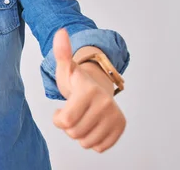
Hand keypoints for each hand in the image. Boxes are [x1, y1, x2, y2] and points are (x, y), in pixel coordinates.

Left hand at [52, 28, 125, 152]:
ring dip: (80, 134)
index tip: (60, 110)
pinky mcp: (120, 127)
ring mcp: (115, 116)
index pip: (65, 121)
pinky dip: (93, 139)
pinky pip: (99, 147)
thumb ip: (61, 53)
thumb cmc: (77, 81)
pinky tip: (92, 124)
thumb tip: (60, 32)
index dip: (58, 119)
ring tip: (82, 118)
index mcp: (89, 90)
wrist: (96, 86)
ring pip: (86, 142)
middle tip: (73, 112)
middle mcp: (105, 103)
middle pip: (74, 133)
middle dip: (69, 126)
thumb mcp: (65, 68)